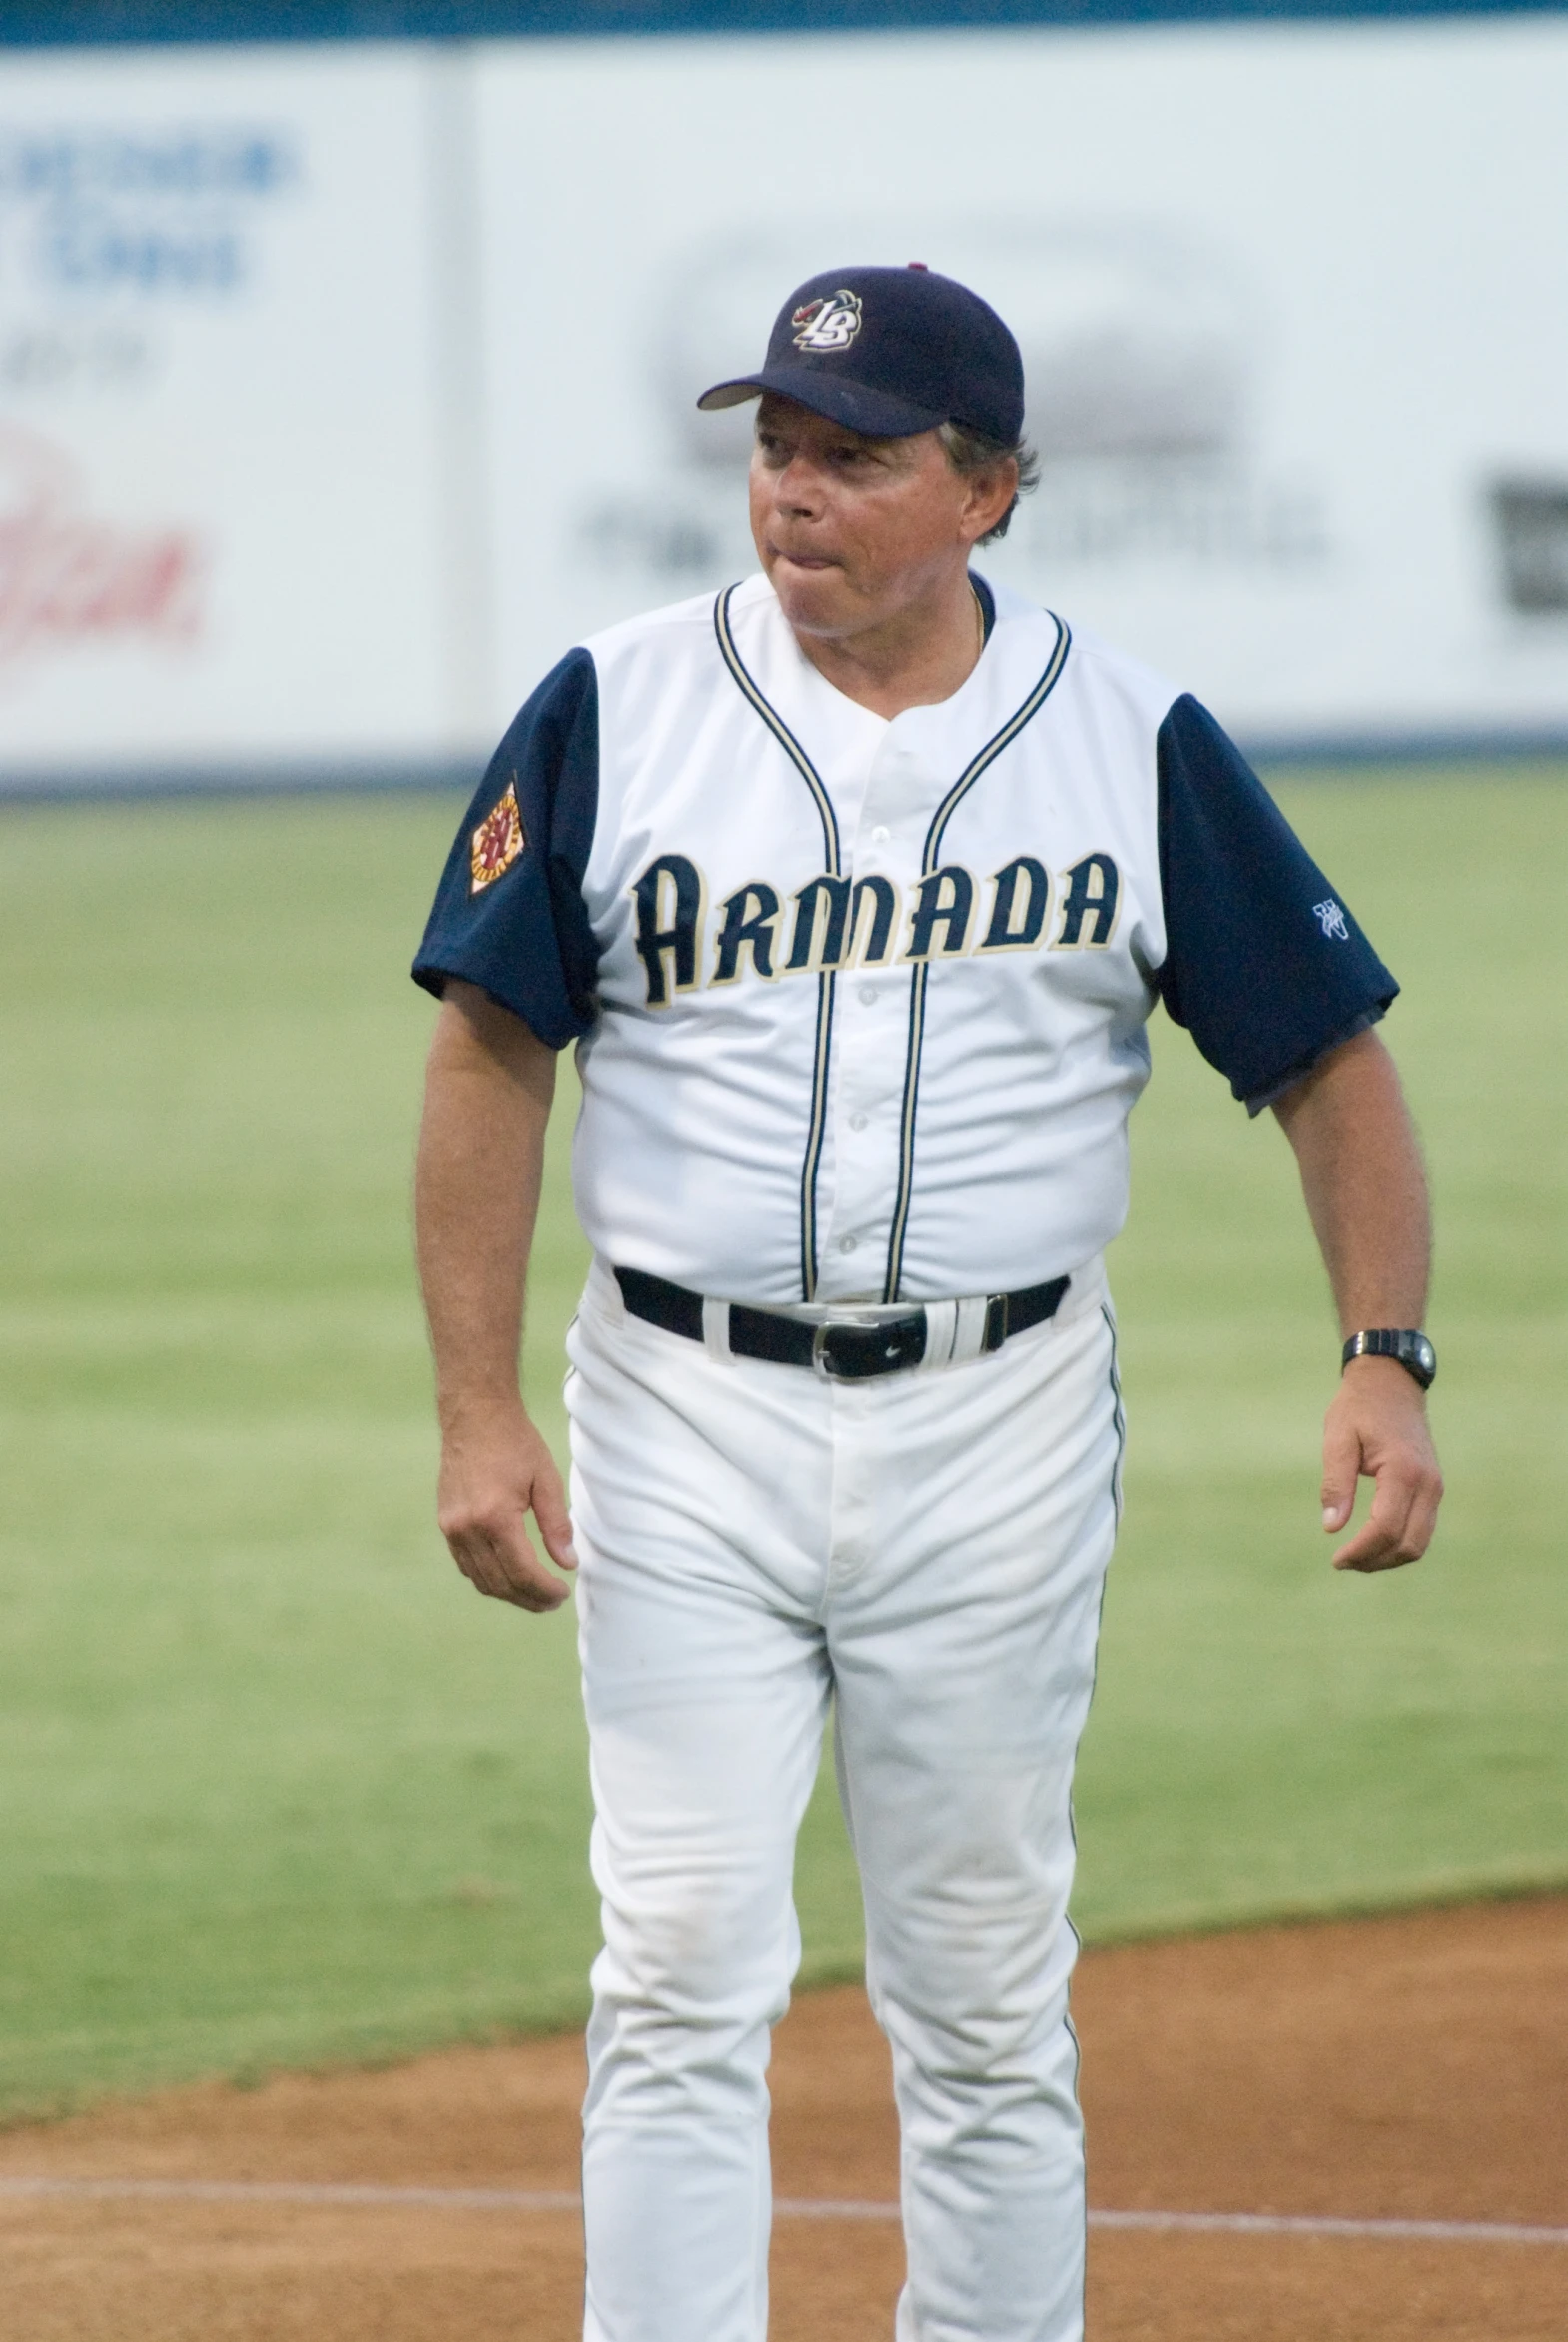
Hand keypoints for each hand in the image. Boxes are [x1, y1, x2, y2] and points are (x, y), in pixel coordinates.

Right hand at [436, 1400, 577, 1611]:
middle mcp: (468, 1528)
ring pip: (480, 1579)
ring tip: (535, 1594)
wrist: (475, 1415)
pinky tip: (509, 1575)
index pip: (522, 1572)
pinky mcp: (446, 1523)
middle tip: (553, 1601)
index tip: (563, 1593)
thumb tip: (568, 1563)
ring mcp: (452, 1528)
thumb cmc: (515, 1442)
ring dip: (508, 1593)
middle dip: (529, 1599)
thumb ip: (557, 1525)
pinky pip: (466, 1564)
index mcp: (496, 1517)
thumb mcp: (547, 1479)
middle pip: (499, 1583)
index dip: (544, 1590)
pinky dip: (488, 1577)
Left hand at [1321, 1356, 1443, 1572]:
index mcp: (1404, 1471)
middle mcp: (1428, 1484)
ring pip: (1419, 1543)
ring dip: (1388, 1558)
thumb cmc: (1359, 1408)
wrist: (1391, 1383)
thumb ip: (1336, 1483)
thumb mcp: (1338, 1439)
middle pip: (1408, 1545)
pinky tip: (1372, 1543)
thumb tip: (1331, 1528)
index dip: (1361, 1551)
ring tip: (1355, 1557)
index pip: (1386, 1528)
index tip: (1336, 1560)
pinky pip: (1422, 1530)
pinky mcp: (1433, 1489)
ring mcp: (1435, 1488)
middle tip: (1343, 1561)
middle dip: (1375, 1561)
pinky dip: (1399, 1544)